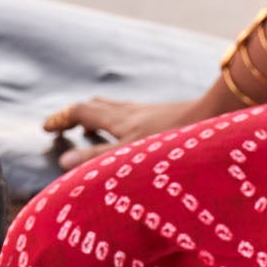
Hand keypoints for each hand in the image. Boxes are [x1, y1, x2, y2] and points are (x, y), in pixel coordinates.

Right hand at [44, 91, 211, 162]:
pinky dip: (122, 120)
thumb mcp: (131, 157)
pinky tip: (134, 133)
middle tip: (65, 124)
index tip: (46, 126)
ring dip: (100, 116)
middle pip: (99, 106)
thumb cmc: (177, 143)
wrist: (221, 118)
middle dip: (78, 114)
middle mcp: (135, 112)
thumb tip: (63, 161)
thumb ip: (98, 160)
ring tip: (93, 128)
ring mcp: (154, 113)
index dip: (63, 118)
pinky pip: (136, 115)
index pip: (84, 112)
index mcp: (123, 120)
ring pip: (118, 108)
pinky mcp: (170, 118)